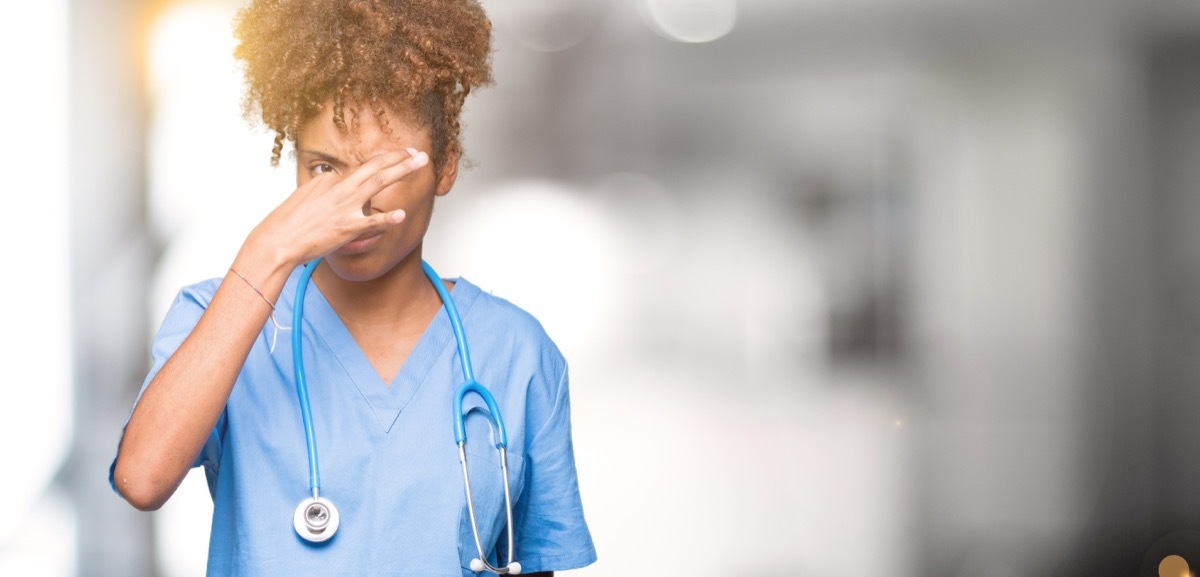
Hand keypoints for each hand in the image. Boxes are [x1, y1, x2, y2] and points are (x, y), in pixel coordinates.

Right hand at [247, 148, 428, 266]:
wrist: (277, 241)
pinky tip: (402, 215)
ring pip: (379, 182)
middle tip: (419, 153)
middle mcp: (339, 188)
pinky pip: (372, 221)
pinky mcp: (346, 227)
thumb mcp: (307, 195)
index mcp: (330, 180)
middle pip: (375, 167)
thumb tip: (338, 181)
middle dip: (399, 157)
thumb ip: (327, 187)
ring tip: (421, 163)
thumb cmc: (289, 222)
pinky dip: (388, 218)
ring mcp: (344, 207)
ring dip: (402, 170)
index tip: (400, 156)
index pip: (361, 172)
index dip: (384, 164)